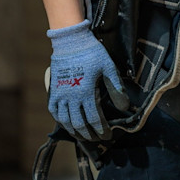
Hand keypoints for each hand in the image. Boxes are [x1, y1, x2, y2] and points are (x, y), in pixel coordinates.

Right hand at [47, 19, 127, 139]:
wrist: (71, 41)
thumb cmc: (92, 53)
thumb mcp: (108, 67)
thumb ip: (116, 88)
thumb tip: (125, 107)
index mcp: (86, 92)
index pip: (95, 119)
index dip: (102, 130)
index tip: (107, 136)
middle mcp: (72, 97)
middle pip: (80, 124)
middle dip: (89, 134)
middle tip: (96, 138)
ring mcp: (60, 94)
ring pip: (65, 120)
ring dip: (74, 131)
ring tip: (82, 136)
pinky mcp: (53, 90)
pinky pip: (54, 110)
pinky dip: (60, 120)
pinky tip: (66, 123)